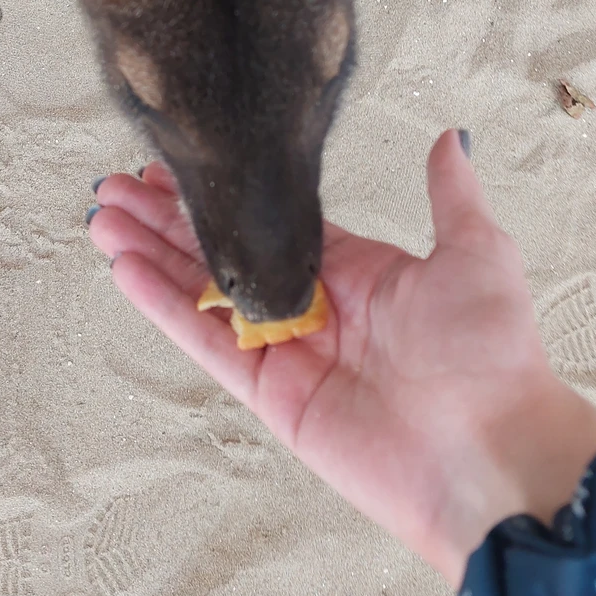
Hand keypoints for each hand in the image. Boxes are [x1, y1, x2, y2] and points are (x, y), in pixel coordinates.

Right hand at [88, 130, 595, 582]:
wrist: (492, 457)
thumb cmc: (493, 356)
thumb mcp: (476, 254)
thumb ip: (448, 195)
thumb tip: (448, 137)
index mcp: (359, 270)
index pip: (273, 219)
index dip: (223, 192)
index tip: (177, 164)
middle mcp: (316, 306)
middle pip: (226, 250)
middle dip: (169, 219)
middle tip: (116, 186)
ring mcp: (287, 350)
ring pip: (204, 292)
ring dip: (151, 256)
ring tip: (102, 219)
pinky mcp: (269, 395)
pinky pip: (206, 342)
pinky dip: (163, 306)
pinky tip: (124, 270)